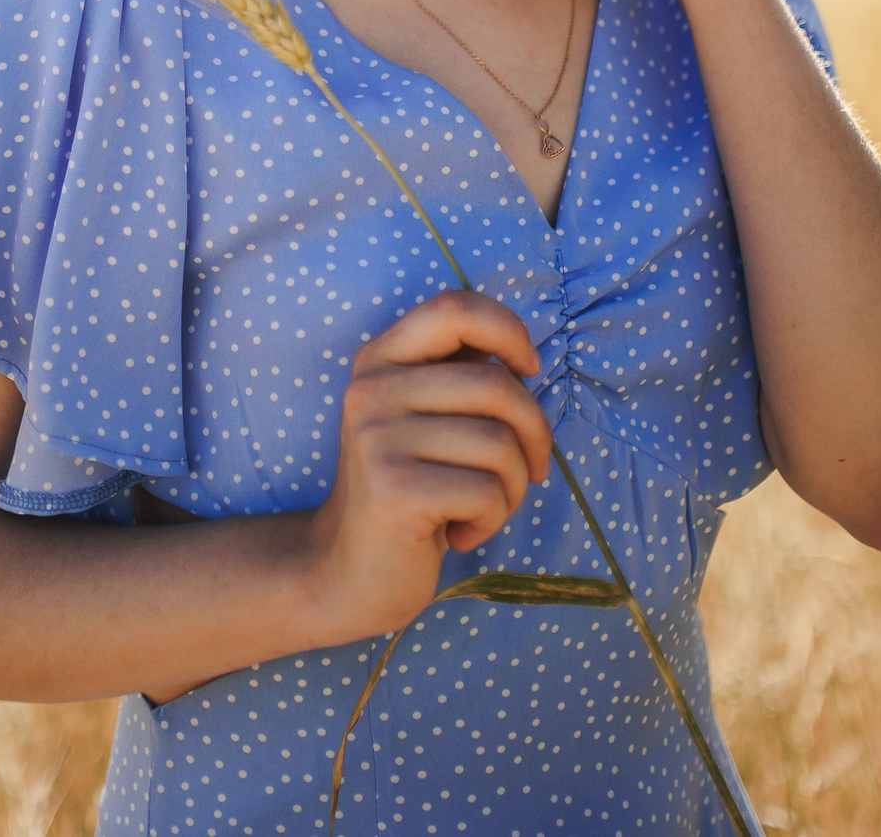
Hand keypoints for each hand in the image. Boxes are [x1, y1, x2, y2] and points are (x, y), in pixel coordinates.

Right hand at [301, 290, 553, 641]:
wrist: (346, 571)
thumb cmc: (408, 490)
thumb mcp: (423, 419)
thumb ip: (458, 377)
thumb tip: (521, 357)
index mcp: (380, 360)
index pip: (456, 308)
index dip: (508, 331)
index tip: (527, 370)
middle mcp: (371, 390)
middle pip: (498, 386)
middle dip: (534, 436)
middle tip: (525, 471)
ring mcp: (377, 439)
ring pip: (501, 445)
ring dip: (514, 487)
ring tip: (483, 507)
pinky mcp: (393, 490)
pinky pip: (488, 493)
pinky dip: (491, 520)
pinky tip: (460, 533)